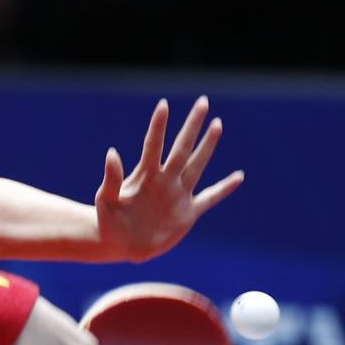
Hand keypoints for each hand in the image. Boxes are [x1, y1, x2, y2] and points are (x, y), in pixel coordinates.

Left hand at [95, 96, 243, 262]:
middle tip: (202, 101)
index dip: (158, 125)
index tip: (163, 104)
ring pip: (197, 165)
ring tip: (217, 124)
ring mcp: (177, 195)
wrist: (117, 243)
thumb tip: (111, 152)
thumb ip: (111, 178)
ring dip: (207, 145)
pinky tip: (238, 176)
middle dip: (192, 125)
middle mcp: (164, 180)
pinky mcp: (187, 214)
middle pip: (182, 147)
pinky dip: (224, 188)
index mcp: (145, 176)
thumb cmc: (107, 220)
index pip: (154, 145)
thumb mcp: (106, 200)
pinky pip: (210, 198)